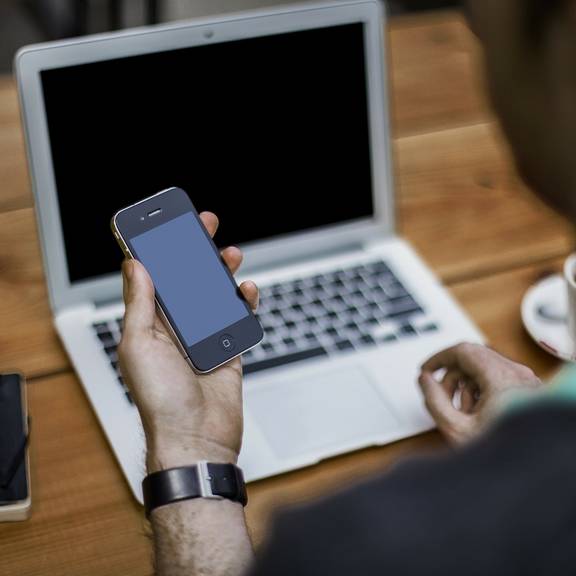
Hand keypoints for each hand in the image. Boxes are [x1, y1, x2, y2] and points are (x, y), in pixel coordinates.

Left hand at [118, 212, 258, 471]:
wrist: (197, 439)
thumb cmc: (160, 400)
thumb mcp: (139, 345)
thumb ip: (140, 304)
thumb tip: (135, 265)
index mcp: (149, 325)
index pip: (154, 278)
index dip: (160, 250)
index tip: (168, 225)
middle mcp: (175, 329)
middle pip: (187, 281)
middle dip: (195, 251)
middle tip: (205, 226)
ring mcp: (203, 338)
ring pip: (214, 295)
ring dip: (221, 273)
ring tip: (230, 254)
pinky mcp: (227, 349)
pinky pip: (237, 318)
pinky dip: (243, 302)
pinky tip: (246, 291)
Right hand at [418, 343, 541, 444]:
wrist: (535, 468)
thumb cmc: (506, 455)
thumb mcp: (457, 429)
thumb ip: (434, 401)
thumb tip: (425, 380)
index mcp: (502, 378)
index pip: (463, 351)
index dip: (439, 359)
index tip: (426, 370)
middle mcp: (518, 374)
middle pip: (473, 359)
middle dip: (452, 377)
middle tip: (441, 397)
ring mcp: (527, 382)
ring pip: (485, 369)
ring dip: (467, 386)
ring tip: (464, 413)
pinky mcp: (530, 391)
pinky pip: (498, 380)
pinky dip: (482, 391)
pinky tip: (479, 415)